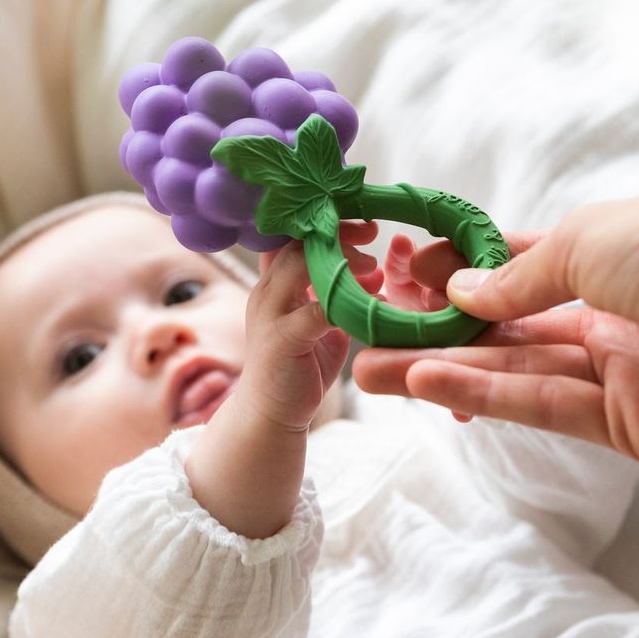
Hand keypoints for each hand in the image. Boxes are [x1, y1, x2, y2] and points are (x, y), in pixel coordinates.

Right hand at [240, 220, 378, 433]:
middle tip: (372, 233)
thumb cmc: (297, 367)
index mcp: (274, 284)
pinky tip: (369, 302)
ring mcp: (269, 315)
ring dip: (340, 262)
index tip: (361, 223)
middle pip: (296, 243)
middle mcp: (266, 293)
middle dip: (337, 233)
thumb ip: (335, 295)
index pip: (292, 236)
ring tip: (372, 268)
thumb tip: (371, 274)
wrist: (270, 414)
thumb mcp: (316, 322)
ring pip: (298, 268)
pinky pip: (312, 312)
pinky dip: (343, 304)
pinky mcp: (280, 341)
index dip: (325, 223)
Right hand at [354, 157, 638, 464]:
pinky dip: (488, 397)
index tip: (396, 280)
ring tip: (372, 373)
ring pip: (517, 378)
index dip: (455, 279)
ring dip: (443, 374)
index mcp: (603, 267)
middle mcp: (609, 323)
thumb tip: (456, 288)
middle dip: (433, 339)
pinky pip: (548, 410)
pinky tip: (430, 384)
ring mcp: (620, 381)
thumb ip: (513, 279)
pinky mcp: (632, 431)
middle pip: (506, 337)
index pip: (514, 277)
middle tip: (363, 343)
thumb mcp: (577, 245)